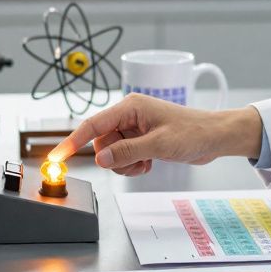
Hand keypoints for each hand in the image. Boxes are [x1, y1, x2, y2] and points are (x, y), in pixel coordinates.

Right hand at [47, 94, 264, 176]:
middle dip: (115, 158)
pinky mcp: (141, 140)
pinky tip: (150, 162)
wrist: (215, 137)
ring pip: (111, 153)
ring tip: (147, 162)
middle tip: (138, 162)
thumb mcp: (159, 145)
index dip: (72, 142)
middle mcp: (129, 115)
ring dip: (125, 164)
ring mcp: (134, 128)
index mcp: (130, 107)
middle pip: (101, 143)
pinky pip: (123, 157)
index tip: (55, 158)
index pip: (93, 125)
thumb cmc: (193, 132)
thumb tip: (100, 160)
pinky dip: (133, 165)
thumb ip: (127, 152)